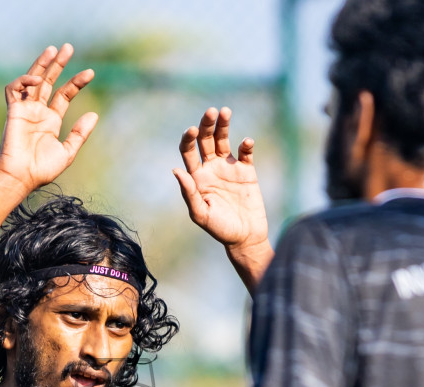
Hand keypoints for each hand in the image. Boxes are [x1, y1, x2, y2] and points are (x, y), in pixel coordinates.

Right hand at [0, 45, 97, 194]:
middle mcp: (38, 112)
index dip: (76, 83)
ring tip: (53, 50)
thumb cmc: (41, 169)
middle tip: (68, 47)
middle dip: (57, 64)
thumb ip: (79, 134)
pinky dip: (24, 81)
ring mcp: (25, 110)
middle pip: (48, 81)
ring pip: (32, 80)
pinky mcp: (13, 111)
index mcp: (51, 121)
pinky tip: (38, 81)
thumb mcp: (67, 152)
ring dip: (41, 64)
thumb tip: (93, 114)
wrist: (20, 176)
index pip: (64, 95)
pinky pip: (14, 89)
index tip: (90, 73)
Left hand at [174, 107, 269, 255]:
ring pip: (223, 140)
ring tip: (225, 112)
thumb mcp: (201, 214)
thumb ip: (189, 193)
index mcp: (196, 177)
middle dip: (207, 124)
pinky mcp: (246, 170)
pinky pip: (245, 152)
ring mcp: (228, 167)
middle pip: (205, 140)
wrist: (245, 237)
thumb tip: (176, 170)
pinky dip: (246, 145)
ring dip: (223, 125)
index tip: (192, 131)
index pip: (188, 151)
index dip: (188, 139)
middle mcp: (210, 168)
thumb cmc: (219, 229)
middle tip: (211, 111)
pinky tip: (246, 142)